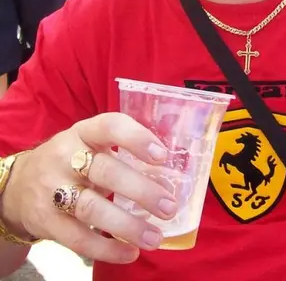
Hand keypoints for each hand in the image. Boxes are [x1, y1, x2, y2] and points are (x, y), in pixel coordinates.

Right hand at [1, 113, 177, 263]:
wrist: (20, 185)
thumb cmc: (72, 160)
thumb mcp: (90, 143)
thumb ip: (122, 151)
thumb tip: (172, 172)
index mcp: (83, 132)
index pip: (110, 126)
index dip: (136, 139)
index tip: (162, 156)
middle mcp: (66, 156)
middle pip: (105, 171)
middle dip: (141, 190)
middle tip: (169, 206)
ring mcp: (53, 189)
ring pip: (91, 207)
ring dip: (127, 225)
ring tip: (155, 237)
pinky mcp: (46, 221)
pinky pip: (78, 237)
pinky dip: (107, 249)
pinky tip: (130, 252)